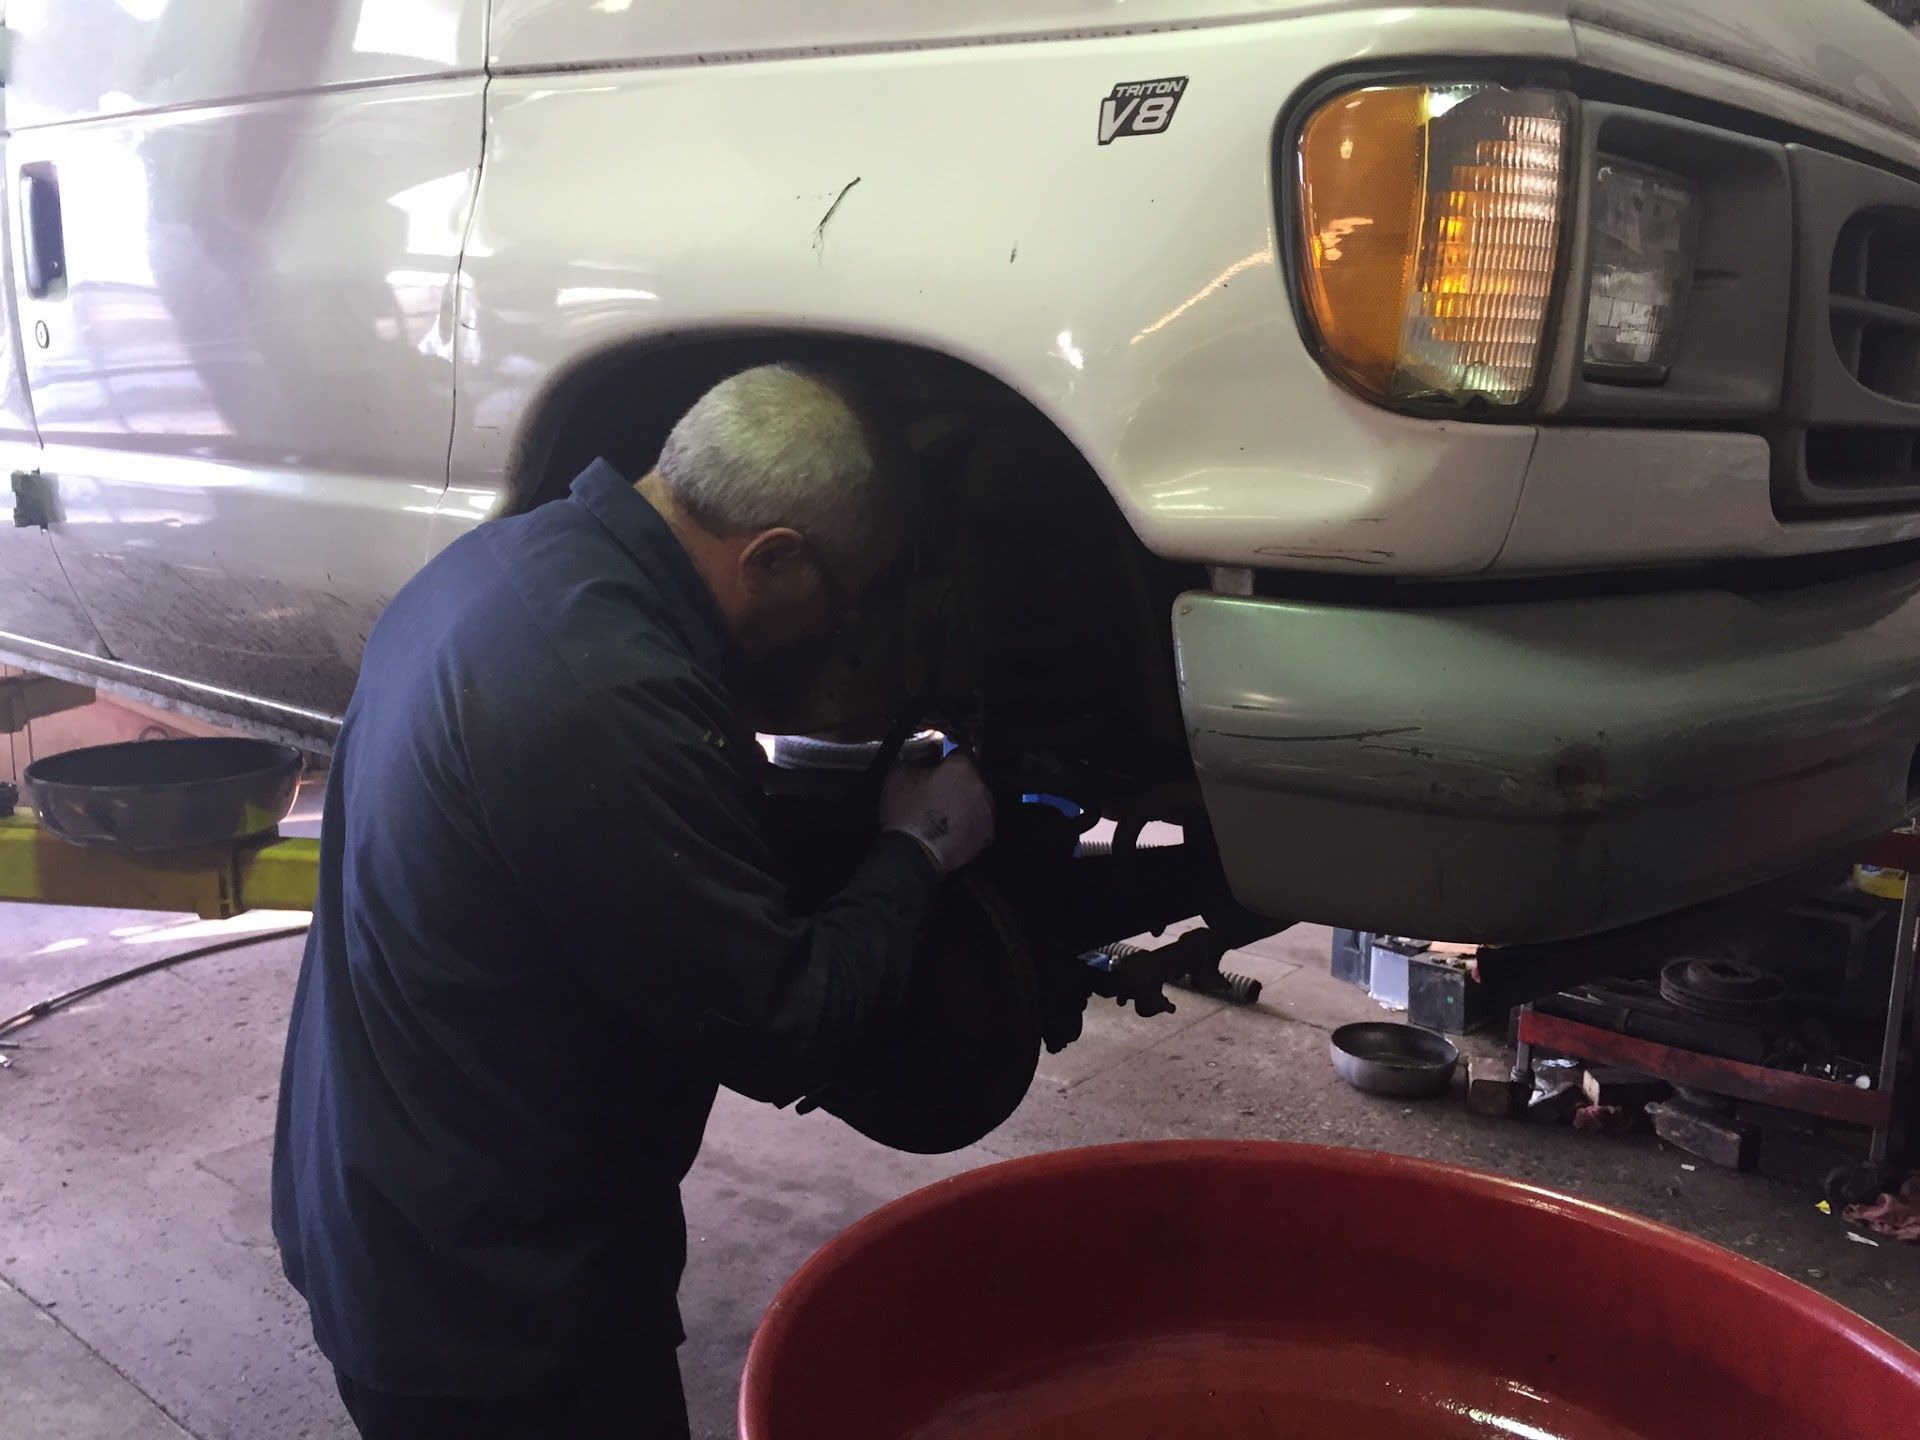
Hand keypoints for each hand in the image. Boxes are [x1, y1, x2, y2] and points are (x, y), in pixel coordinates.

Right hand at [880, 753, 994, 873]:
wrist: (913, 853)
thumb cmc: (905, 813)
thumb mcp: (899, 775)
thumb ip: (917, 758)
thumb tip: (927, 756)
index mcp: (961, 767)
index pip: (958, 755)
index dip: (945, 763)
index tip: (937, 772)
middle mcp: (980, 786)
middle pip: (971, 778)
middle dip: (958, 783)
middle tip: (939, 795)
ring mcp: (987, 810)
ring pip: (978, 799)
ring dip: (966, 802)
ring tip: (946, 815)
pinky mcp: (987, 833)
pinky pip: (980, 821)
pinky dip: (970, 823)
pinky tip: (953, 828)